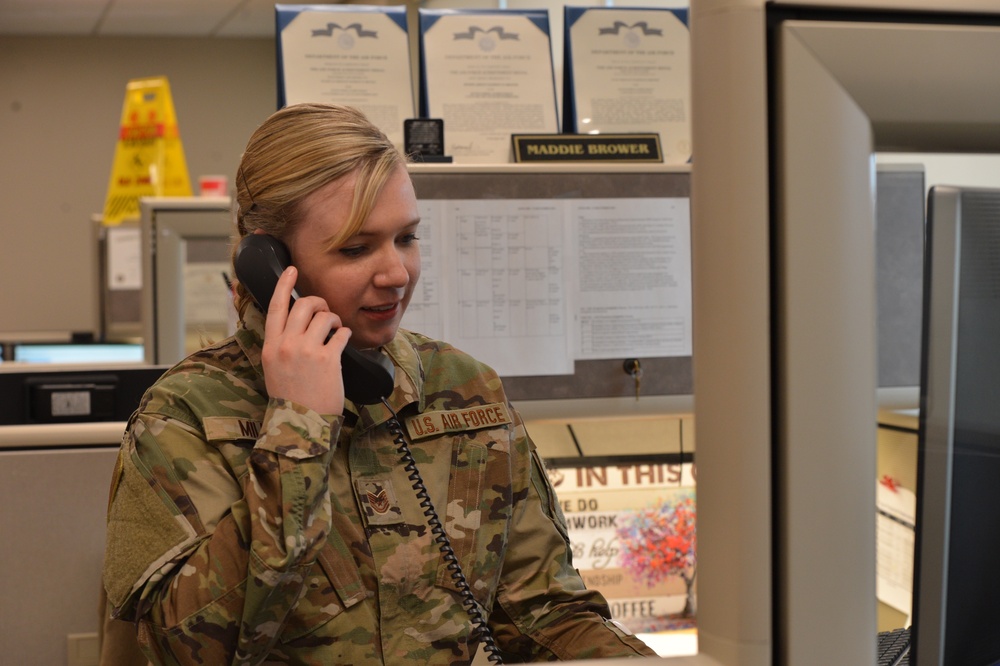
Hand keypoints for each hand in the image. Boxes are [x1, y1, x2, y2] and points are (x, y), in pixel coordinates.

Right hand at [260, 265, 350, 414]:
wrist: (301, 423)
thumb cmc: (291, 397)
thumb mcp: (274, 369)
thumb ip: (281, 345)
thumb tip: (295, 325)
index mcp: (271, 347)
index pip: (275, 307)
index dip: (284, 285)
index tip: (292, 270)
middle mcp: (287, 345)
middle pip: (303, 306)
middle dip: (318, 303)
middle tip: (325, 311)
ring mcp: (307, 351)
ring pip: (324, 316)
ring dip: (334, 320)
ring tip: (335, 331)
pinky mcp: (329, 358)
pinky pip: (341, 333)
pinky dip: (345, 334)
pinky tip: (343, 341)